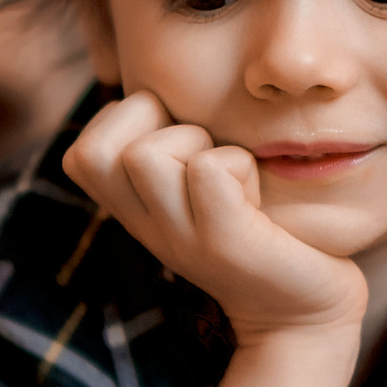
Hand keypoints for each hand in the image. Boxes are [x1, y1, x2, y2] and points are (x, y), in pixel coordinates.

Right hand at [60, 90, 366, 342]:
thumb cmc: (261, 232)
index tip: (179, 143)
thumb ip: (175, 145)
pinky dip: (239, 165)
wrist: (305, 312)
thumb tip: (160, 74)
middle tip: (206, 154)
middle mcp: (148, 228)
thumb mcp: (201, 189)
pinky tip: (258, 196)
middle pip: (100, 150)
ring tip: (234, 176)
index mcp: (136, 212)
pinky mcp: (226, 244)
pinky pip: (209, 169)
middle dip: (156, 128)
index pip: (81, 153)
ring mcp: (182, 240)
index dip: (127, 127)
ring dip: (198, 144)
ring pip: (147, 154)